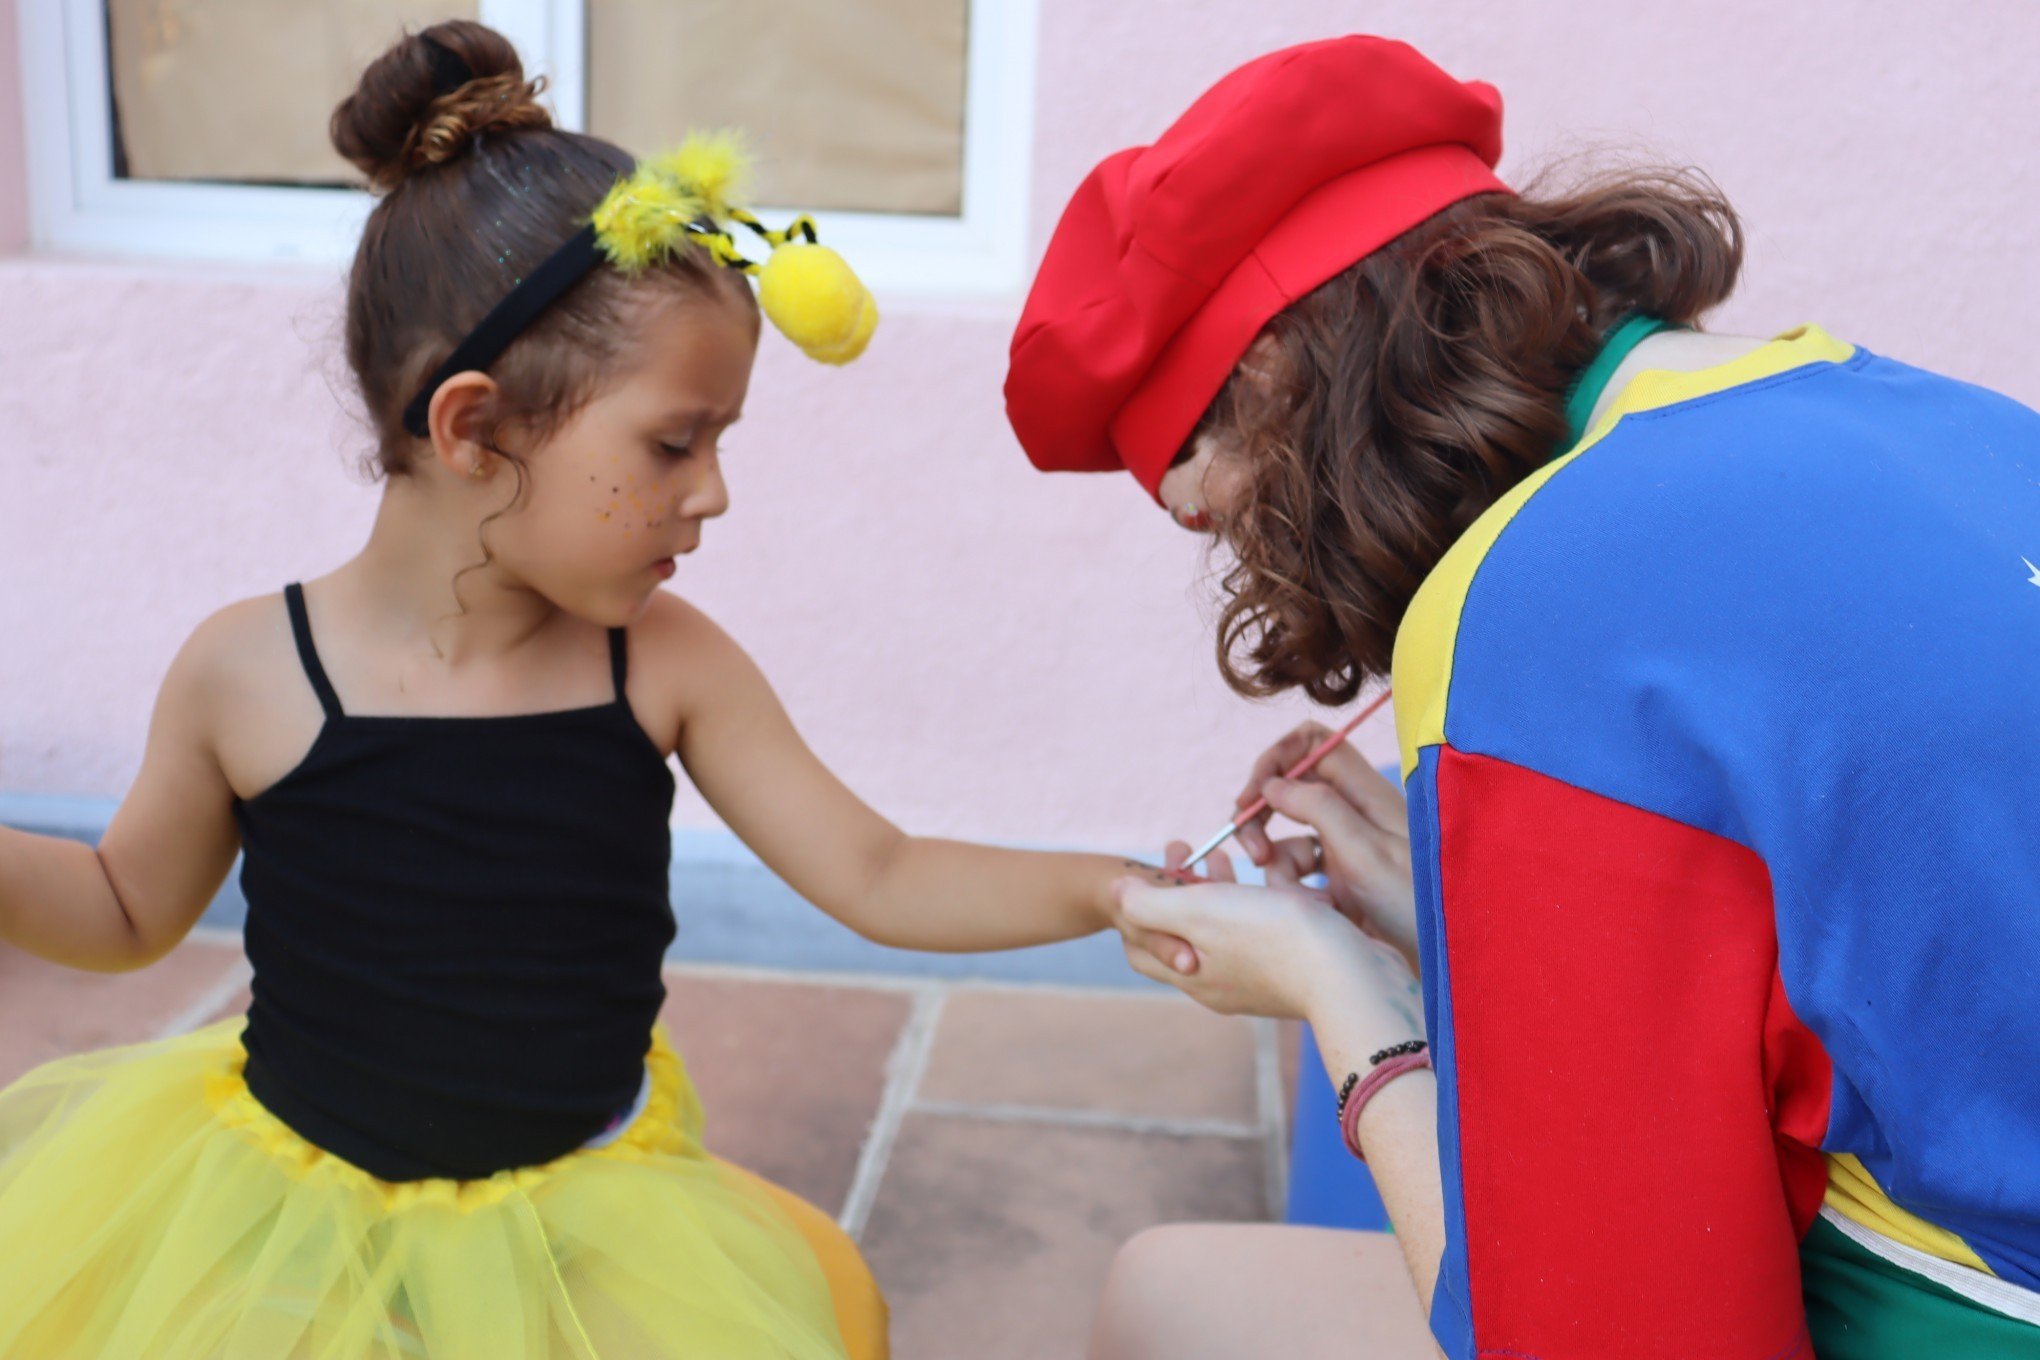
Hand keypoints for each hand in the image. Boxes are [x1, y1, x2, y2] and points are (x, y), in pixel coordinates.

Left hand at [1112, 876, 1425, 1055]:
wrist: (1352, 975)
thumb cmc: (1272, 939)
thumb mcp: (1199, 912)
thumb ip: (1150, 903)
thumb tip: (1115, 892)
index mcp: (1188, 974)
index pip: (1140, 942)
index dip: (1141, 899)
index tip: (1161, 861)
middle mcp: (1218, 984)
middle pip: (1181, 932)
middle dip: (1178, 888)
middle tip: (1187, 849)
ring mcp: (1255, 980)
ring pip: (1221, 930)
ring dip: (1216, 890)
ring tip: (1223, 855)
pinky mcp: (1289, 971)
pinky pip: (1258, 933)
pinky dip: (1253, 903)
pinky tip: (1269, 878)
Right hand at [1232, 721, 1419, 972]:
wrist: (1447, 963)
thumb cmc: (1418, 907)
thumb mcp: (1365, 853)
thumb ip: (1318, 807)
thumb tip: (1272, 783)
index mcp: (1366, 793)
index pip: (1312, 743)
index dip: (1277, 758)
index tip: (1254, 793)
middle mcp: (1355, 815)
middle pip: (1289, 791)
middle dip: (1260, 817)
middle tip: (1251, 848)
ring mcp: (1347, 852)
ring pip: (1288, 842)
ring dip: (1280, 870)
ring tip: (1298, 902)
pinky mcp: (1342, 888)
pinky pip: (1300, 879)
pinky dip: (1296, 895)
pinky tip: (1320, 917)